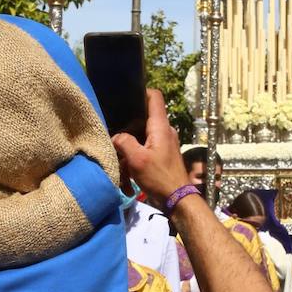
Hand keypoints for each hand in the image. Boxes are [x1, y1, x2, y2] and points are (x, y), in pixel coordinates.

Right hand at [112, 90, 188, 207]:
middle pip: (144, 118)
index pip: (155, 97)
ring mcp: (165, 143)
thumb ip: (124, 142)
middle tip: (114, 132)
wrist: (178, 198)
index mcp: (160, 126)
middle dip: (128, 125)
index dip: (141, 92)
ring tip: (119, 156)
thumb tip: (116, 136)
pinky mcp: (163, 154)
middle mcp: (165, 130)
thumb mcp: (137, 159)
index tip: (125, 98)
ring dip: (131, 146)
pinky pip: (147, 148)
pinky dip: (137, 156)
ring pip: (143, 136)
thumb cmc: (159, 177)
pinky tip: (127, 169)